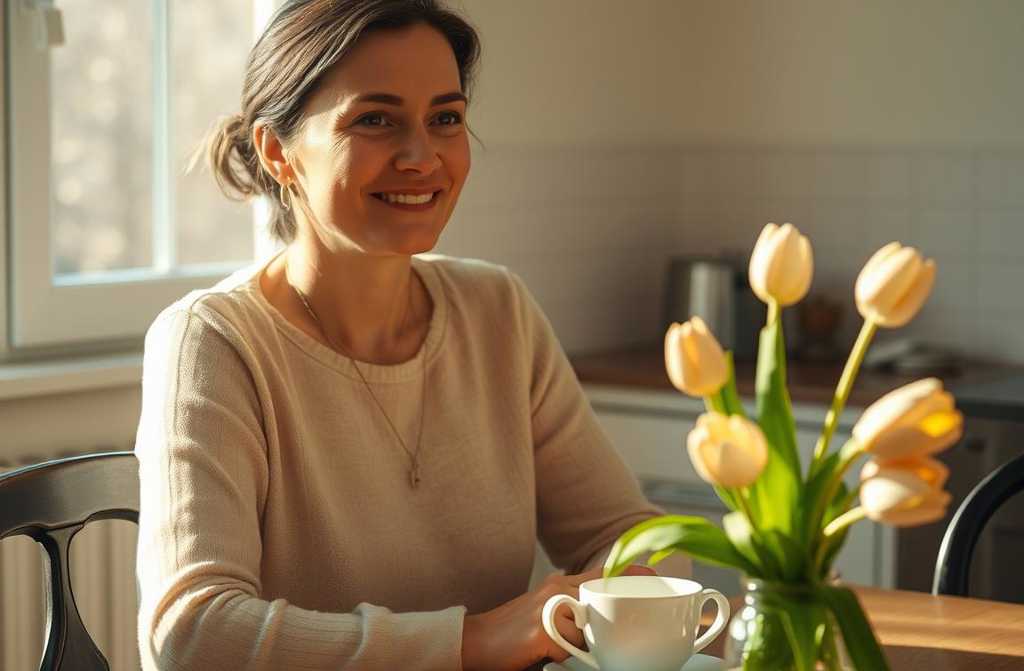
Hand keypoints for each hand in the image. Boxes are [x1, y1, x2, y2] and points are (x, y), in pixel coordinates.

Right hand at [461, 563, 656, 670]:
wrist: (474, 641)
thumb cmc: (511, 633)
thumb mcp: (543, 611)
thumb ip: (571, 608)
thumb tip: (598, 622)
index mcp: (559, 584)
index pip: (600, 575)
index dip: (627, 575)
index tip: (653, 575)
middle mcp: (558, 590)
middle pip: (602, 602)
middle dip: (616, 618)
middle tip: (628, 621)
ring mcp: (551, 609)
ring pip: (590, 631)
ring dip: (586, 646)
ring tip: (560, 646)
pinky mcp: (544, 632)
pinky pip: (572, 650)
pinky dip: (567, 658)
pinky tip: (548, 655)